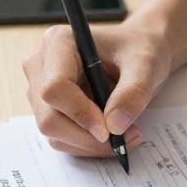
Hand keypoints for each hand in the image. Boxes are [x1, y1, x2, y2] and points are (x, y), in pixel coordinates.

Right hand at [22, 23, 170, 156]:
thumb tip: (115, 126)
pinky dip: (87, 144)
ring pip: (54, 132)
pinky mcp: (48, 108)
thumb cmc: (139, 49)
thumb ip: (133, 92)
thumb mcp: (146, 65)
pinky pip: (61, 137)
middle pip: (49, 116)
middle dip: (87, 136)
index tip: (108, 131)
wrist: (137, 52)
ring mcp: (40, 89)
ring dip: (89, 144)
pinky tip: (112, 135)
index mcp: (59, 43)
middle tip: (124, 140)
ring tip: (125, 136)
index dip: (79, 113)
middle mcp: (42, 65)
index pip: (55, 87)